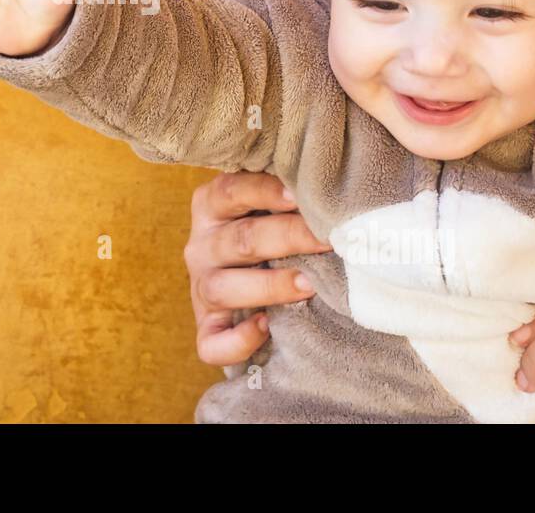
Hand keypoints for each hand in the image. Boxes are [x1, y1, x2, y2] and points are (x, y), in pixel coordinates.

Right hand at [185, 171, 331, 365]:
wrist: (251, 275)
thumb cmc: (271, 230)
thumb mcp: (269, 205)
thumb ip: (289, 195)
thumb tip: (334, 193)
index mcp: (211, 207)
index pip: (230, 191)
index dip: (263, 192)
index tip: (299, 196)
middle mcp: (201, 246)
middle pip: (240, 240)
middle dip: (289, 238)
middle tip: (328, 241)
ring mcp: (200, 288)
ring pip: (221, 289)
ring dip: (269, 286)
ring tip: (309, 285)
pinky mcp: (207, 327)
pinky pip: (211, 343)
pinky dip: (238, 340)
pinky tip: (266, 328)